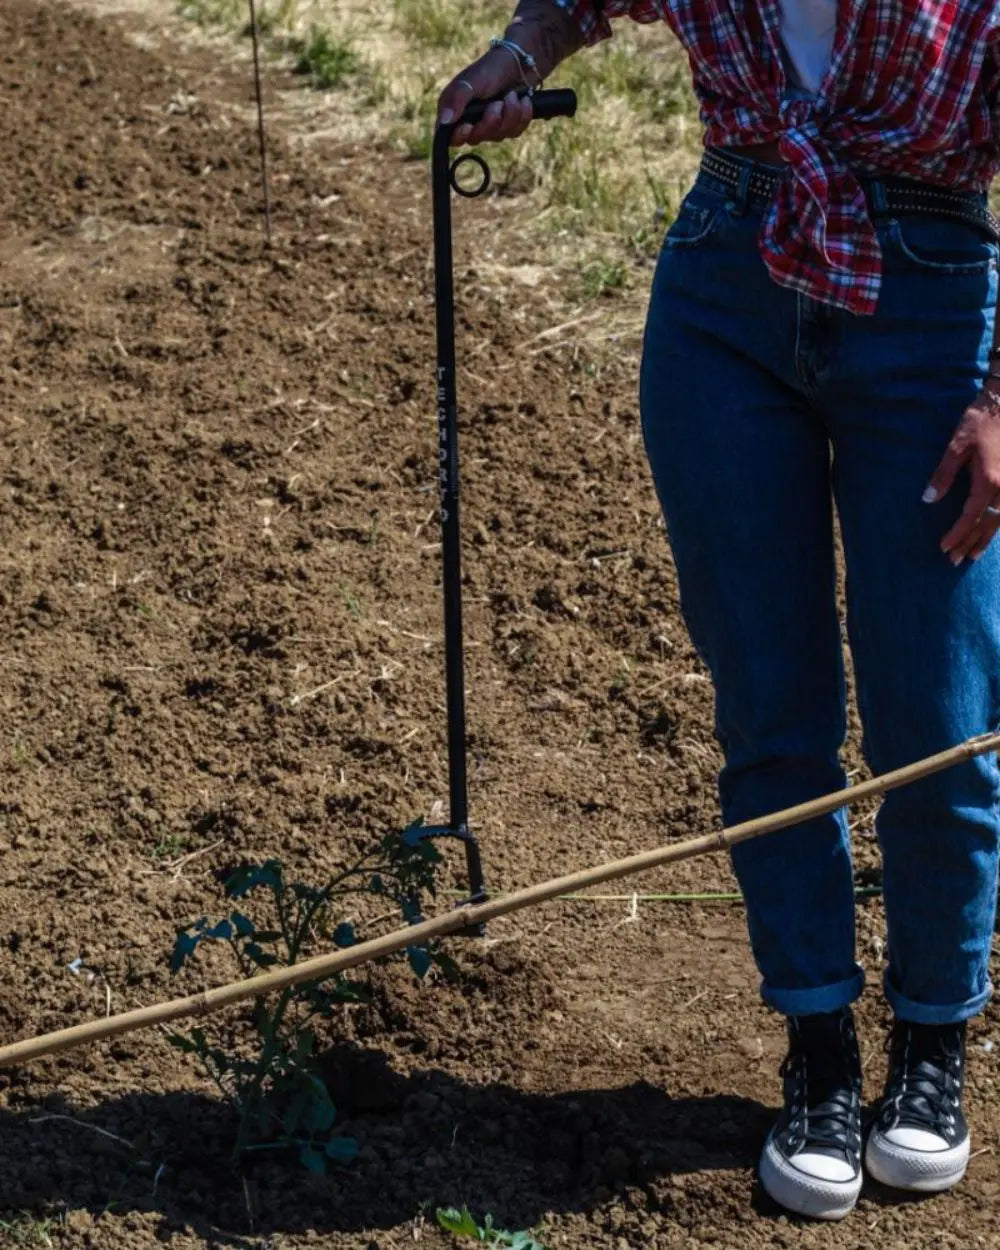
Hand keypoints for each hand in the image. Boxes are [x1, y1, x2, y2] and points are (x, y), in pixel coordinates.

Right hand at [437, 51, 534, 146]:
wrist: (520, 62)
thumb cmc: (491, 68)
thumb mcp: (472, 81)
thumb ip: (457, 99)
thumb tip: (444, 121)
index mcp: (456, 110)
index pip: (451, 136)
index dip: (459, 136)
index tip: (468, 126)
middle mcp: (471, 121)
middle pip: (477, 139)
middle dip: (491, 121)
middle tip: (498, 103)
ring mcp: (490, 126)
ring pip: (498, 136)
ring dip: (509, 114)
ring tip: (512, 95)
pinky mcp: (508, 126)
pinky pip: (514, 132)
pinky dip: (522, 116)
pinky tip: (523, 101)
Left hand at [923, 378, 999, 564]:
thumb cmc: (979, 422)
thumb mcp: (956, 446)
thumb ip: (943, 474)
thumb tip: (929, 500)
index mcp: (988, 480)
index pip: (970, 517)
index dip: (957, 534)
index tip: (943, 548)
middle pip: (987, 524)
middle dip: (970, 543)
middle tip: (955, 561)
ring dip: (986, 538)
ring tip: (973, 554)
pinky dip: (997, 523)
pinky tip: (991, 531)